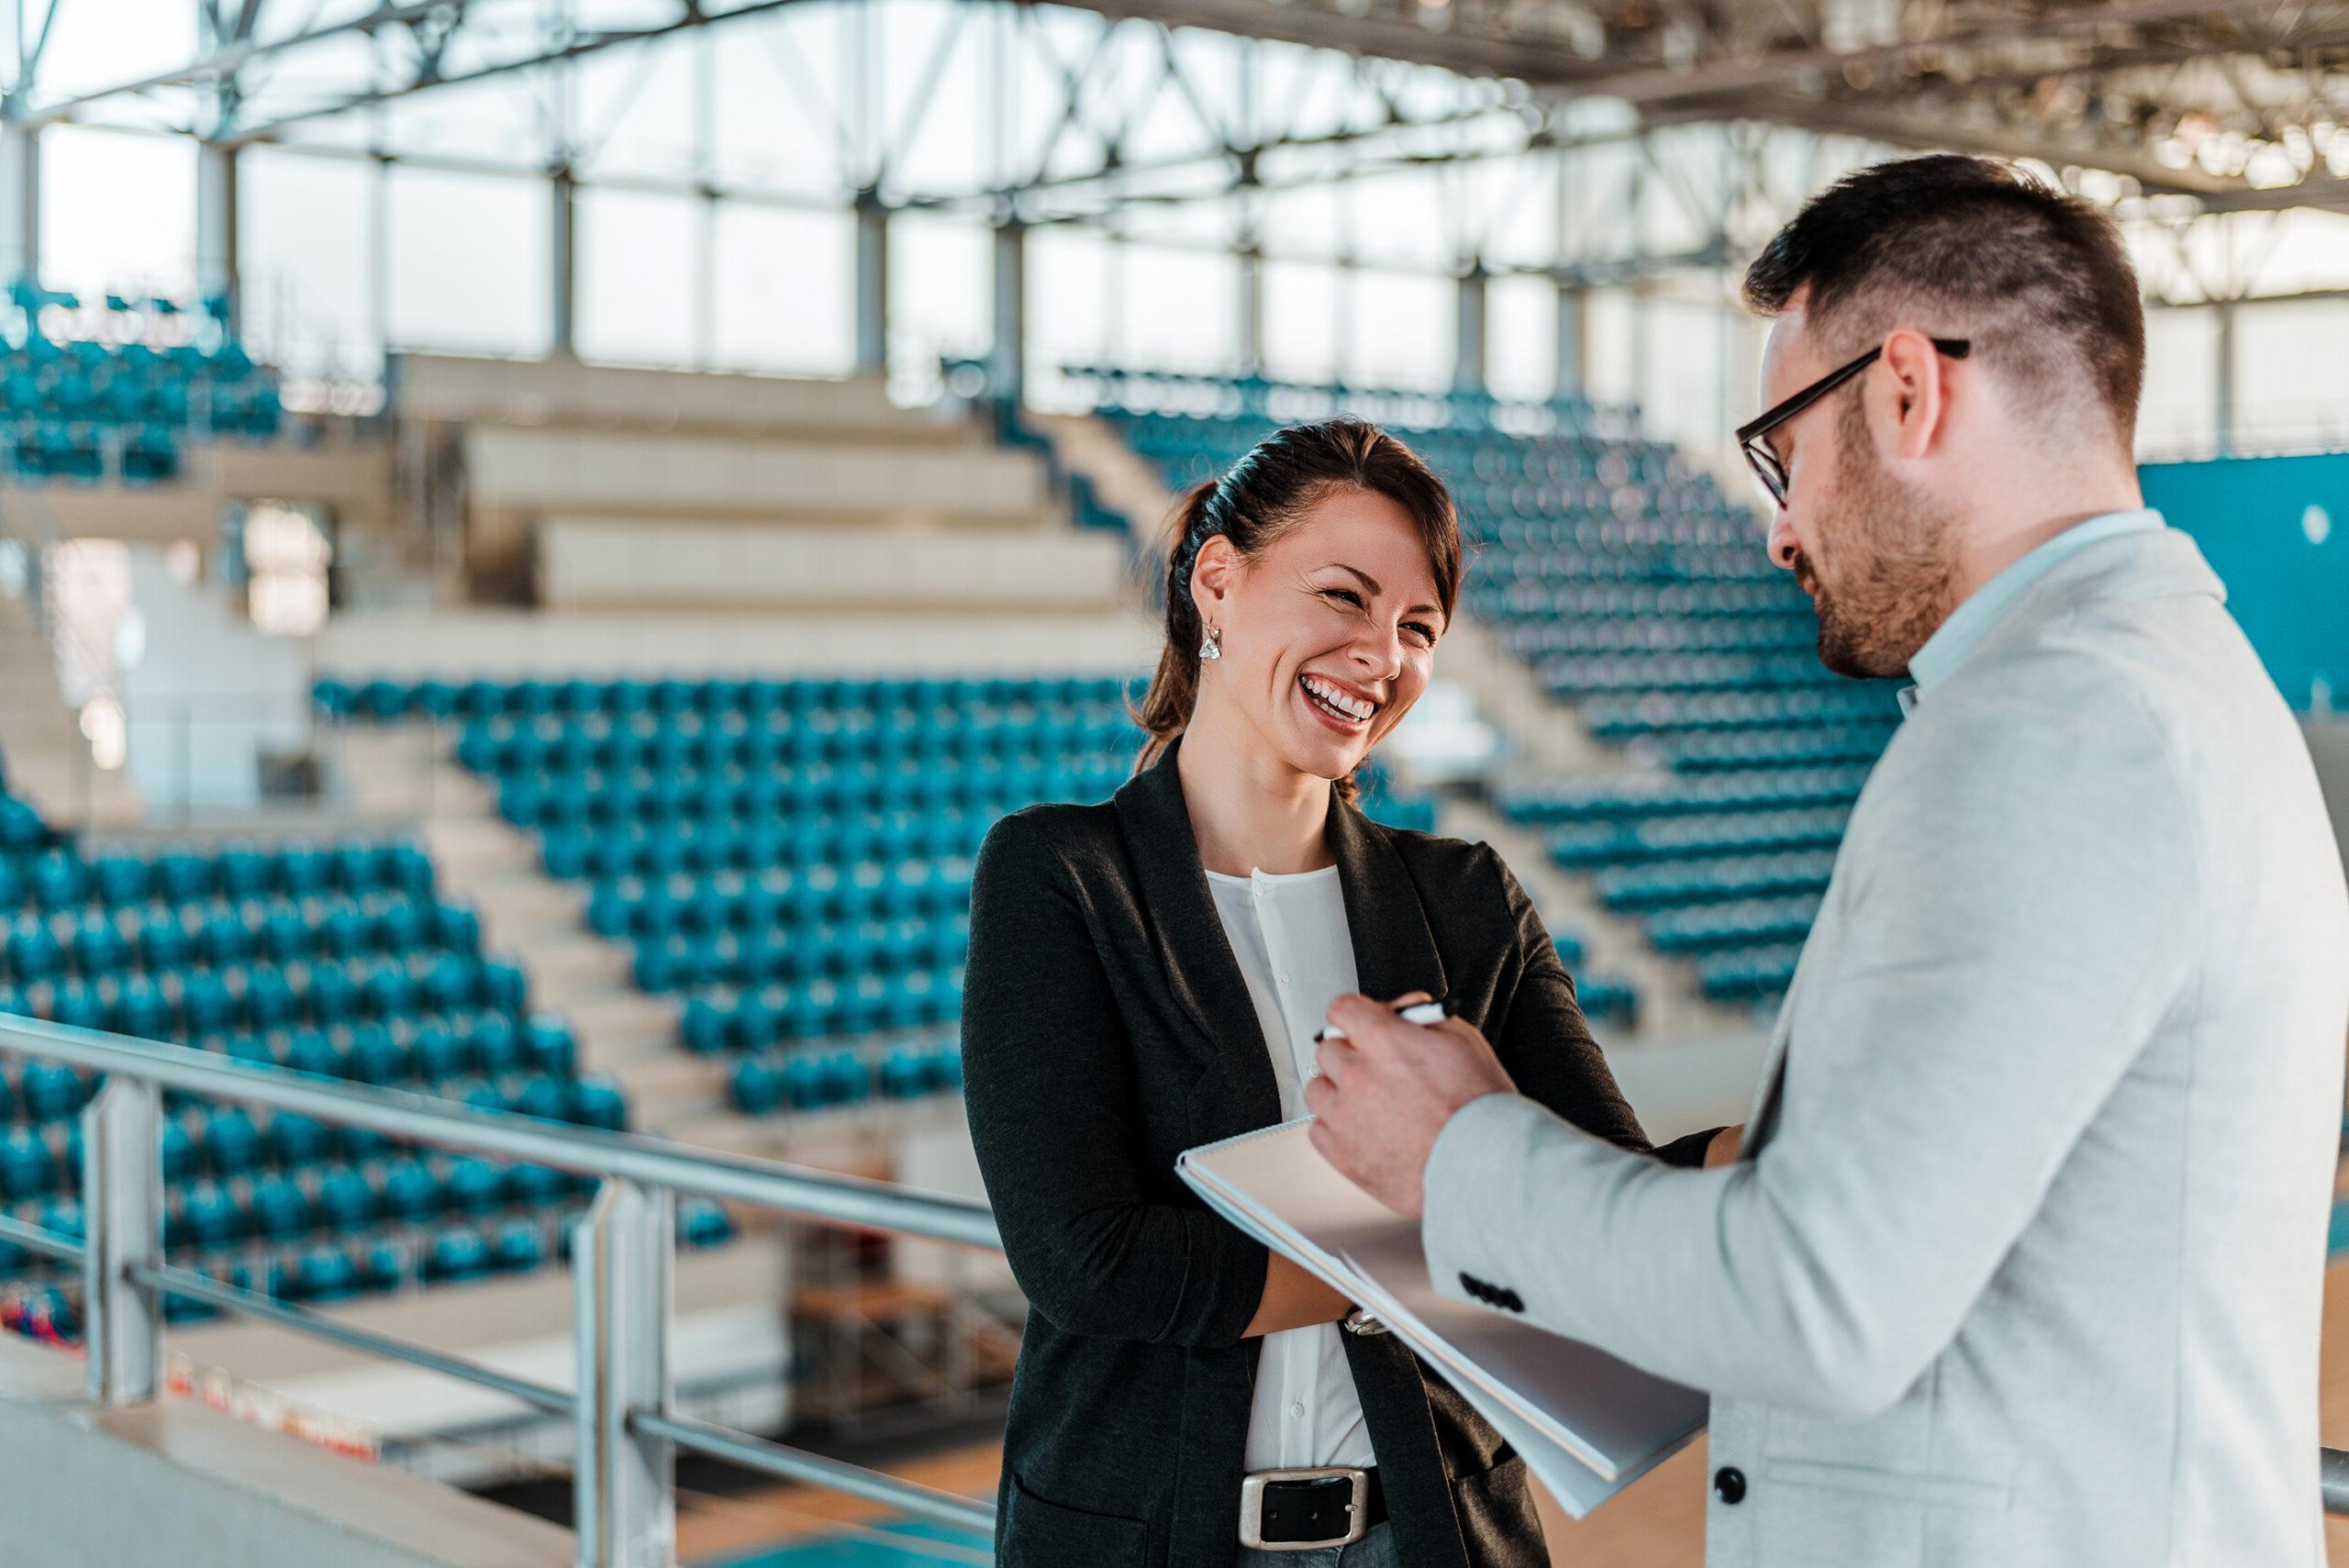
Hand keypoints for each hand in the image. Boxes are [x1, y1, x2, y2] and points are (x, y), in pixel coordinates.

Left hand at [1303, 992, 1517, 1218]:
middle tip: (1375, 1068)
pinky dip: (1335, 1128)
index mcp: (1386, 1041)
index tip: (1359, 1025)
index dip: (1355, 1015)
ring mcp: (1346, 1117)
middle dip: (1350, 1053)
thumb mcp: (1464, 1042)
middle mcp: (1358, 1075)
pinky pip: (1317, 1130)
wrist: (1484, 1169)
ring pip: (1317, 1088)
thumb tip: (1401, 1012)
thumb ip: (1423, 1018)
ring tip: (1368, 1102)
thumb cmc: (1480, 1112)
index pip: (1342, 1009)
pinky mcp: (1343, 1155)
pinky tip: (1362, 1129)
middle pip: (1327, 1048)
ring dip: (1337, 1090)